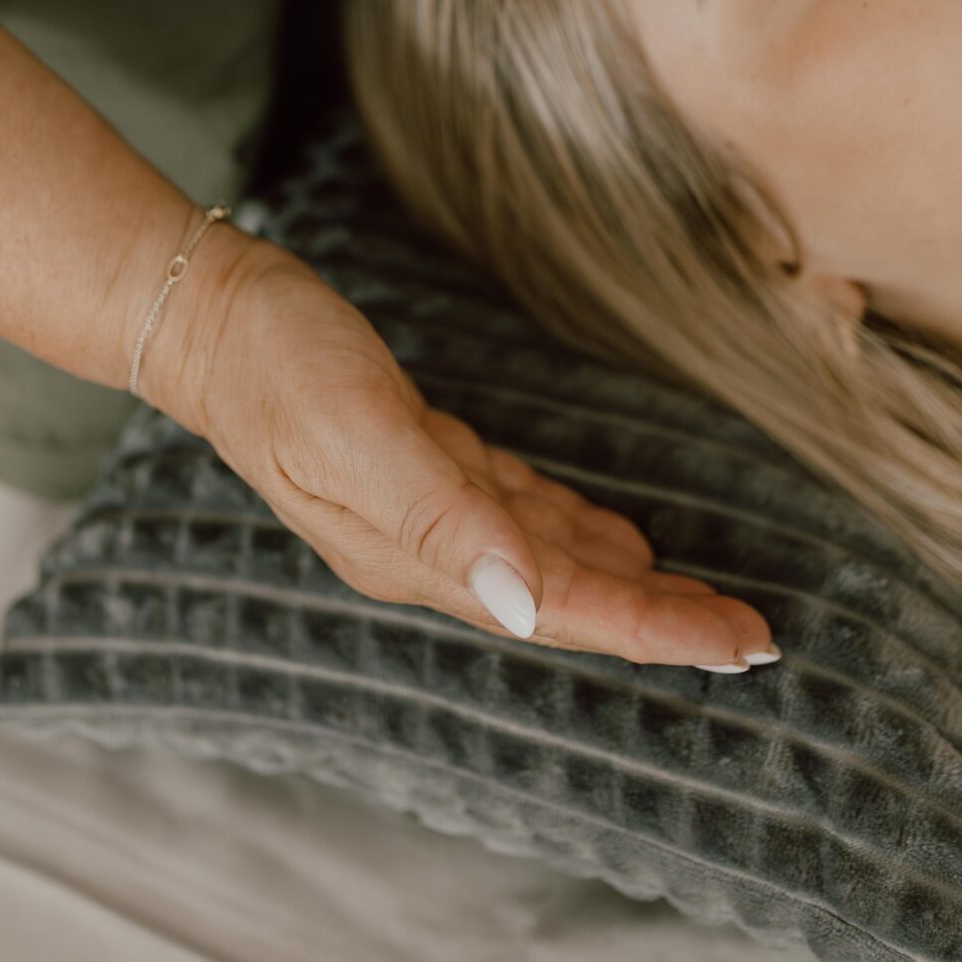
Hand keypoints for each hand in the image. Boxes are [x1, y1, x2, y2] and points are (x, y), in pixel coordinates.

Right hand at [149, 222, 777, 670]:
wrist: (206, 314)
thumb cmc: (276, 365)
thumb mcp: (358, 431)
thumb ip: (439, 518)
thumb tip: (521, 606)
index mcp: (422, 554)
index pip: (562, 607)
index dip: (657, 629)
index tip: (741, 647)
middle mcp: (430, 548)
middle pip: (569, 598)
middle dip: (663, 620)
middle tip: (755, 639)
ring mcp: (424, 509)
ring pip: (552, 563)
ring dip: (631, 587)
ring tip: (706, 608)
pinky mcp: (423, 462)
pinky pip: (521, 516)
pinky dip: (577, 534)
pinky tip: (615, 541)